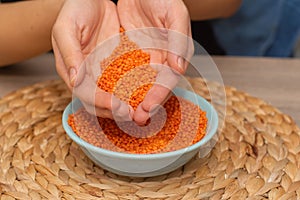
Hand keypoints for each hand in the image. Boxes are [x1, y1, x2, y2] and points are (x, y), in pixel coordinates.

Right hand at [52, 0, 131, 119]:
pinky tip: (147, 94)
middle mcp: (88, 75)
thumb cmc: (75, 9)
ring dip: (127, 105)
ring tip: (142, 111)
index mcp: (72, 70)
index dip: (100, 102)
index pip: (85, 93)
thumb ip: (70, 53)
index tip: (117, 107)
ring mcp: (103, 71)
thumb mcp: (66, 27)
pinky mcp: (117, 64)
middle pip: (100, 101)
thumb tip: (74, 80)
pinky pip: (127, 80)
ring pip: (115, 95)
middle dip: (115, 111)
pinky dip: (135, 89)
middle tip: (132, 115)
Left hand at [117, 0, 193, 123]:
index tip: (147, 109)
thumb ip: (179, 40)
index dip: (158, 96)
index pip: (167, 81)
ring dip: (128, 99)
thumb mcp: (175, 14)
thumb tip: (179, 69)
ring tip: (119, 113)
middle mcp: (158, 61)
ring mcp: (142, 59)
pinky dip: (115, 84)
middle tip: (134, 119)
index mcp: (173, 55)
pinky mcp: (126, 54)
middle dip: (143, 104)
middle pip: (151, 88)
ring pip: (135, 84)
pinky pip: (120, 72)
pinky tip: (106, 94)